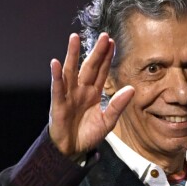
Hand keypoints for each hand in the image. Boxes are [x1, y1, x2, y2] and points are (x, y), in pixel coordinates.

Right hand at [48, 32, 134, 157]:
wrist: (72, 150)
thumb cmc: (88, 134)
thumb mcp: (107, 121)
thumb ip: (118, 105)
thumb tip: (131, 89)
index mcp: (94, 92)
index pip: (102, 71)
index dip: (107, 57)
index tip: (112, 42)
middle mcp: (81, 90)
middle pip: (89, 66)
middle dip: (96, 51)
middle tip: (103, 35)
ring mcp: (69, 95)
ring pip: (70, 71)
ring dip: (72, 55)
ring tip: (74, 38)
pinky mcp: (58, 104)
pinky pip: (57, 88)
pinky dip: (56, 76)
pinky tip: (55, 63)